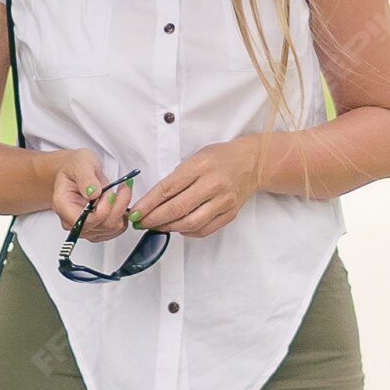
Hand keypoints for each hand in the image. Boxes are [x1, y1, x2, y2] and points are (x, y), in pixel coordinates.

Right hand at [48, 149, 131, 242]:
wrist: (78, 170)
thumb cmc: (77, 166)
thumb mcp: (81, 163)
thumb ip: (86, 178)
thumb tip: (93, 193)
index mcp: (63, 206)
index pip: (85, 221)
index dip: (103, 210)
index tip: (110, 192)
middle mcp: (72, 221)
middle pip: (101, 226)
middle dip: (116, 206)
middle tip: (122, 187)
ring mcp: (85, 227)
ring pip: (112, 228)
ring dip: (122, 208)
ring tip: (121, 190)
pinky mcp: (98, 229)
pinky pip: (117, 229)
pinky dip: (123, 215)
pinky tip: (120, 201)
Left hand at [129, 138, 263, 238]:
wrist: (253, 163)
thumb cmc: (220, 158)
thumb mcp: (195, 158)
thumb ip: (177, 178)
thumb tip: (153, 201)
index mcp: (200, 166)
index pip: (167, 188)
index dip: (148, 203)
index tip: (136, 212)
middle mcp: (213, 184)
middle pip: (177, 208)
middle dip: (154, 218)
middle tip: (142, 222)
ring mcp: (224, 201)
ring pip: (190, 223)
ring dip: (169, 227)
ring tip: (158, 225)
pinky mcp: (230, 213)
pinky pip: (204, 229)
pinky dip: (187, 231)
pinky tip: (178, 227)